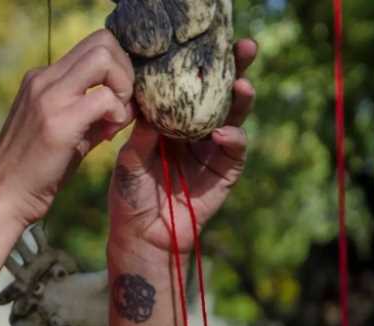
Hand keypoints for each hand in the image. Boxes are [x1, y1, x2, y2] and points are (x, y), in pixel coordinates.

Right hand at [0, 29, 136, 226]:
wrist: (2, 197)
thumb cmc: (33, 172)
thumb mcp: (62, 132)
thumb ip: (90, 113)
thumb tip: (125, 105)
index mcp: (41, 79)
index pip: (92, 45)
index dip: (116, 66)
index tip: (117, 99)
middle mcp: (42, 80)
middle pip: (102, 41)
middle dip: (125, 69)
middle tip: (122, 104)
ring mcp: (48, 97)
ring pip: (104, 58)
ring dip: (122, 86)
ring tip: (115, 118)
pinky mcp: (57, 121)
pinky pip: (104, 97)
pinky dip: (117, 113)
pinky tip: (108, 135)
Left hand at [108, 38, 257, 257]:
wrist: (141, 235)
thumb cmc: (130, 195)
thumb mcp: (129, 159)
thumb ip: (141, 133)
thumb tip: (148, 103)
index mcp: (171, 120)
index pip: (189, 86)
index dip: (200, 65)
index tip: (207, 42)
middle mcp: (195, 129)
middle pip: (220, 93)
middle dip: (235, 69)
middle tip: (245, 48)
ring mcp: (213, 149)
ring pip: (234, 116)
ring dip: (240, 99)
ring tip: (241, 85)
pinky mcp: (225, 171)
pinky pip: (235, 149)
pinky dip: (232, 138)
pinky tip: (222, 132)